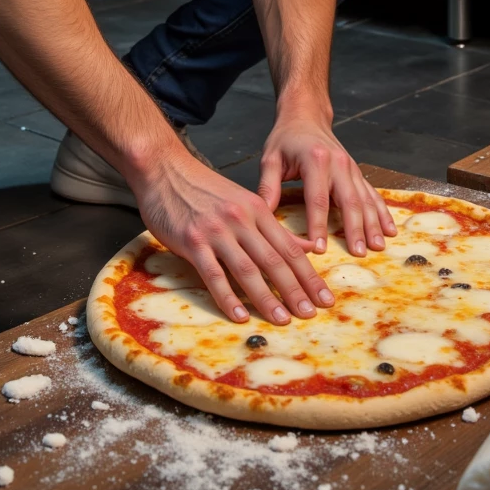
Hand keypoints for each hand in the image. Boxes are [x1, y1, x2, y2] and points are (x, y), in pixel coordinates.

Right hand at [129, 144, 335, 326]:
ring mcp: (217, 230)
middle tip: (311, 314)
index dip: (309, 276)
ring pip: (247, 269)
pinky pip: (213, 274)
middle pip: (274, 260)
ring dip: (267, 297)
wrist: (165, 169)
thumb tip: (307, 247)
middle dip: (295, 290)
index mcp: (258, 209)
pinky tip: (239, 315)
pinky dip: (228, 297)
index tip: (324, 298)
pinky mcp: (192, 241)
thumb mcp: (244, 201)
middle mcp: (241, 219)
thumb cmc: (204, 189)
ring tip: (283, 319)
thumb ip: (274, 227)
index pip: (290, 248)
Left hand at [258, 111, 395, 256]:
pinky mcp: (357, 172)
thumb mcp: (270, 159)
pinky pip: (372, 194)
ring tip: (378, 246)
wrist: (306, 116)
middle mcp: (338, 163)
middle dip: (355, 229)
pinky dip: (382, 213)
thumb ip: (267, 187)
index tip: (319, 249)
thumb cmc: (286, 139)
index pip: (317, 199)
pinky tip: (389, 229)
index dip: (318, 225)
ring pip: (365, 199)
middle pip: (349, 201)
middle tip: (358, 253)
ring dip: (373, 224)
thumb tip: (262, 217)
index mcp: (315, 160)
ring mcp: (351, 168)